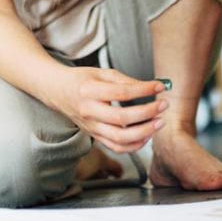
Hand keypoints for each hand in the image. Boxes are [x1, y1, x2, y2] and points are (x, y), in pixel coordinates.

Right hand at [49, 67, 167, 153]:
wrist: (58, 92)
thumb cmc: (82, 80)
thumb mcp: (102, 73)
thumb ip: (126, 81)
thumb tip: (151, 87)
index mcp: (90, 91)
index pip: (121, 93)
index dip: (144, 90)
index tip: (160, 86)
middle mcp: (89, 112)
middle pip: (122, 118)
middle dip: (147, 113)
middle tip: (163, 105)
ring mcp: (91, 127)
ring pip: (120, 138)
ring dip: (144, 132)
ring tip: (159, 122)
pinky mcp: (95, 136)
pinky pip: (117, 147)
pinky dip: (134, 145)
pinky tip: (146, 135)